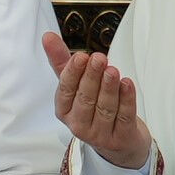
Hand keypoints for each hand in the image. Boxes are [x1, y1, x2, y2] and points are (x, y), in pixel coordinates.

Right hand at [44, 31, 149, 171]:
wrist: (118, 138)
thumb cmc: (94, 107)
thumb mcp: (76, 84)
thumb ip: (63, 61)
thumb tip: (48, 36)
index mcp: (64, 110)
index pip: (65, 91)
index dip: (73, 74)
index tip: (81, 57)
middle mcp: (79, 124)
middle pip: (85, 99)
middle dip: (92, 78)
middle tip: (99, 58)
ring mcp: (100, 134)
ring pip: (104, 108)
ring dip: (108, 88)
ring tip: (112, 70)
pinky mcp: (120, 138)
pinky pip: (123, 117)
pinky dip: (126, 99)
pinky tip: (127, 84)